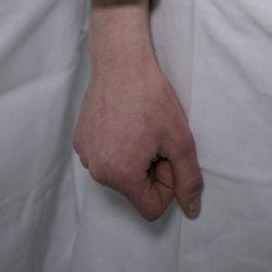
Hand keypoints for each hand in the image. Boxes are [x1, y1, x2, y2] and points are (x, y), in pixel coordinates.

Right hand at [75, 0, 202, 221]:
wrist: (121, 60)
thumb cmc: (152, 97)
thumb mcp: (180, 139)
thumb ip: (188, 180)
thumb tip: (191, 211)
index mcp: (121, 176)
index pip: (152, 208)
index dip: (167, 183)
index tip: (167, 154)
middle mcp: (97, 171)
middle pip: (135, 190)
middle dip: (150, 169)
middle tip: (154, 136)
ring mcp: (85, 154)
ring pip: (119, 173)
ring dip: (134, 157)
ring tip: (138, 126)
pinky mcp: (80, 139)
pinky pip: (105, 156)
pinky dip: (117, 145)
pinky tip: (123, 119)